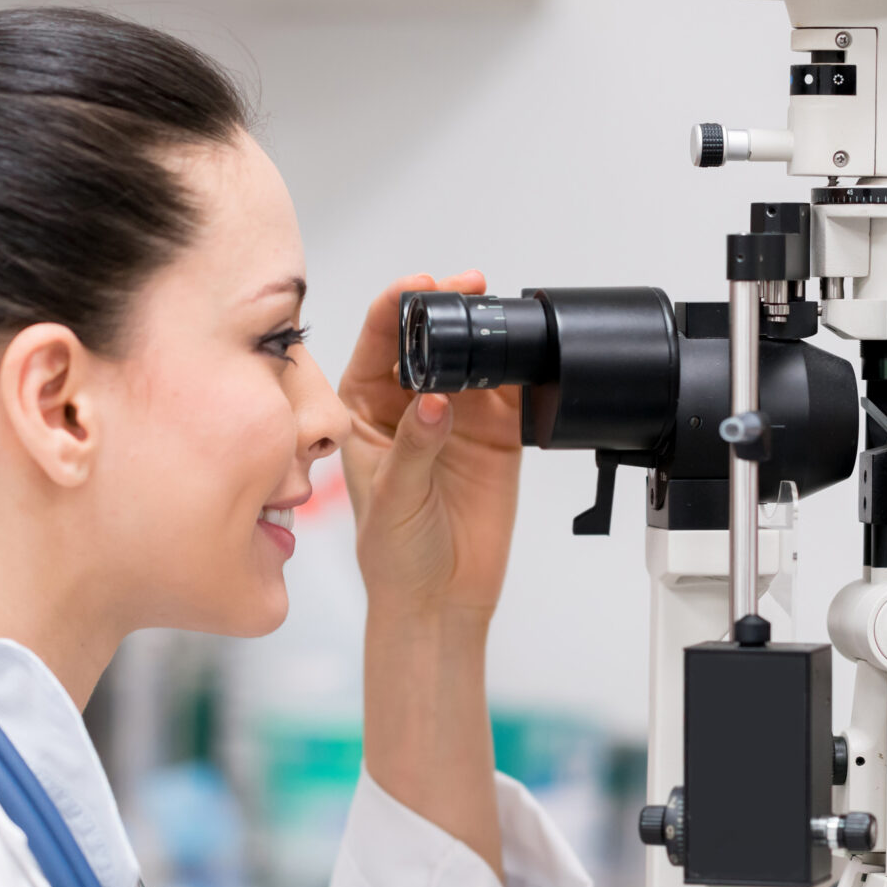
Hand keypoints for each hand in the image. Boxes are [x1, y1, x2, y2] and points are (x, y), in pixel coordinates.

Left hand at [337, 272, 526, 624]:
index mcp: (363, 409)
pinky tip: (523, 360)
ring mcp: (454, 418)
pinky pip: (510, 391)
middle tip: (468, 288)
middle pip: (427, 338)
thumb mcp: (393, 496)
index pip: (377, 341)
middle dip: (446, 307)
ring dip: (484, 333)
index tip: (419, 287)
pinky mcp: (495, 437)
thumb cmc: (392, 555)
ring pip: (470, 357)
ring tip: (500, 320)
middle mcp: (407, 405)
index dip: (395, 306)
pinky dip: (519, 371)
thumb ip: (415, 445)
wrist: (439, 600)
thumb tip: (434, 401)